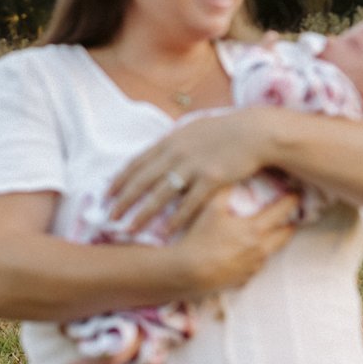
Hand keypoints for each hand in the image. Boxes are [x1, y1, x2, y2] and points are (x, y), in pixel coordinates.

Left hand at [106, 111, 272, 237]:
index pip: (137, 162)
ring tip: (130, 229)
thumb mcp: (194, 131)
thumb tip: (160, 154)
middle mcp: (176, 153)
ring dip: (142, 213)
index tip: (106, 194)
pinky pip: (188, 203)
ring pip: (160, 194)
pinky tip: (165, 232)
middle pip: (142, 180)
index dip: (119, 179)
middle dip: (123, 200)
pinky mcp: (211, 179)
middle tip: (109, 217)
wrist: (256, 132)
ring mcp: (193, 166)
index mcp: (170, 141)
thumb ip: (175, 144)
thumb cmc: (227, 132)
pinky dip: (174, 219)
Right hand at [175, 188, 297, 292]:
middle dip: (291, 224)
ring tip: (270, 233)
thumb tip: (234, 174)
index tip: (297, 193)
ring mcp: (254, 266)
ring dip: (274, 241)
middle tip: (291, 216)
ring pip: (272, 251)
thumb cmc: (199, 237)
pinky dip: (256, 257)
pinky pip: (257, 266)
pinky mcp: (245, 279)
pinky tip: (247, 253)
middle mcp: (260, 249)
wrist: (187, 271)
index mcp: (255, 229)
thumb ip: (226, 189)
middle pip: (286, 234)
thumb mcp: (211, 207)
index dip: (292, 200)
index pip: (283, 211)